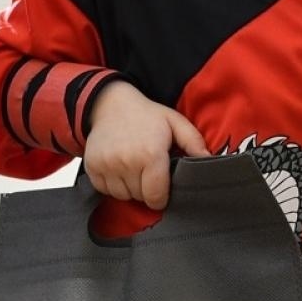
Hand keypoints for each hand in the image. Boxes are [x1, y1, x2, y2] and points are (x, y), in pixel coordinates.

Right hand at [82, 79, 207, 208]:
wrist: (109, 104)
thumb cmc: (146, 115)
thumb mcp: (175, 122)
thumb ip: (194, 143)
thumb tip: (210, 162)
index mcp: (150, 154)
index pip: (156, 196)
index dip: (162, 196)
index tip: (162, 186)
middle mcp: (126, 162)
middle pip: (139, 197)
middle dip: (146, 189)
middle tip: (147, 170)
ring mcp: (106, 165)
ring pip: (122, 195)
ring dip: (129, 188)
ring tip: (132, 168)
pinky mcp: (92, 166)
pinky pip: (105, 189)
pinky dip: (112, 184)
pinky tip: (118, 167)